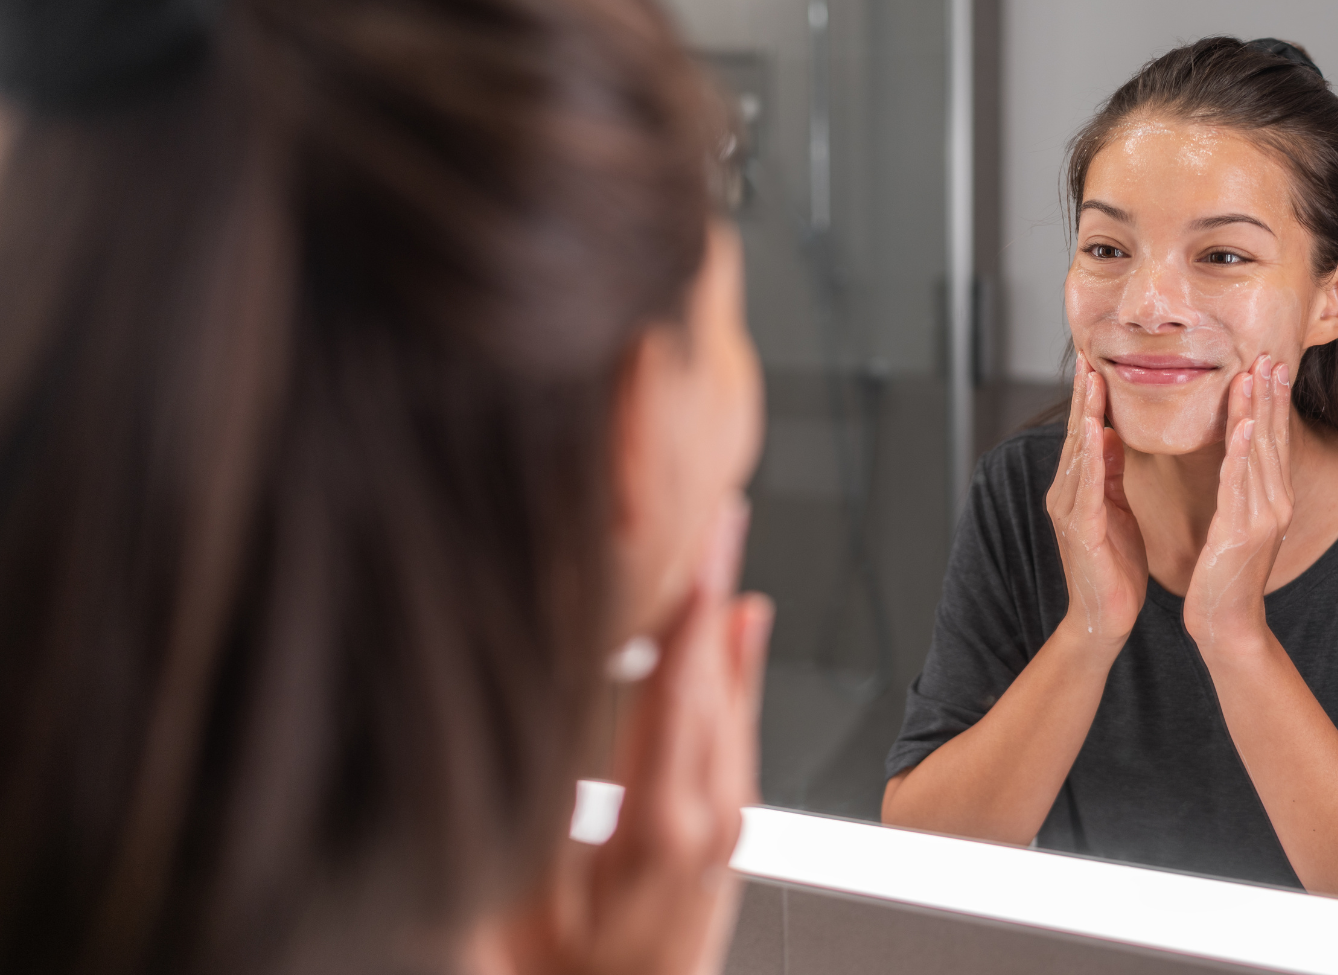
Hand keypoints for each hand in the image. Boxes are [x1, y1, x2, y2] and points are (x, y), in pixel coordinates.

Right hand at [504, 498, 772, 974]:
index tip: (693, 545)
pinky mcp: (724, 833)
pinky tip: (741, 628)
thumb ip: (535, 807)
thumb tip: (530, 718)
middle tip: (720, 510)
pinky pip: (737, 731)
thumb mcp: (520, 903)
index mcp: (661, 832)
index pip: (677, 696)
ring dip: (729, 619)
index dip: (685, 615)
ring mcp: (726, 828)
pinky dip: (739, 669)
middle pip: (717, 683)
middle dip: (716, 589)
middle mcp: (710, 822)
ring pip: (733, 702)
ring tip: (727, 545)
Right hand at [1045, 355, 1148, 644]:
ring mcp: (1069, 511)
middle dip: (1084, 396)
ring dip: (1084, 414)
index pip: (1085, 435)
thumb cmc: (1115, 568)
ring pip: (1077, 453)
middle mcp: (1066, 494)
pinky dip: (1087, 455)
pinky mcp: (1080, 529)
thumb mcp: (1116, 510)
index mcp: (1079, 489)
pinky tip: (1092, 429)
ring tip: (1091, 381)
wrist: (1106, 619)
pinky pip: (1084, 484)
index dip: (1091, 399)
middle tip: (1090, 357)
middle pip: (1076, 436)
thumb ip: (1109, 474)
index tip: (1099, 364)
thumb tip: (1108, 434)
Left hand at [1187, 355, 1292, 650]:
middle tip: (1271, 355)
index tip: (1272, 365)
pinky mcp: (1241, 532)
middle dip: (1271, 395)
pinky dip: (1240, 453)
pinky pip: (1240, 485)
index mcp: (1271, 500)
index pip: (1273, 441)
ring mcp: (1261, 518)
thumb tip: (1239, 460)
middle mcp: (1274, 503)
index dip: (1274, 402)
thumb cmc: (1225, 575)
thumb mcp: (1237, 524)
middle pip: (1272, 440)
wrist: (1227, 623)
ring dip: (1256, 412)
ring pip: (1258, 455)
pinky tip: (1240, 426)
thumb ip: (1240, 491)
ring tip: (1254, 375)